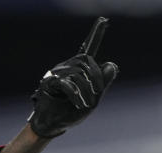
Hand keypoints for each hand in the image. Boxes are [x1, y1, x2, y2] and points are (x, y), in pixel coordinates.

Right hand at [28, 17, 118, 137]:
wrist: (54, 124)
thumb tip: (112, 65)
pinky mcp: (50, 81)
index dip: (96, 33)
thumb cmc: (72, 111)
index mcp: (80, 68)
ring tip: (85, 104)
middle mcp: (68, 66)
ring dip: (87, 92)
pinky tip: (78, 104)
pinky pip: (67, 84)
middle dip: (97, 79)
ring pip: (79, 74)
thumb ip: (103, 83)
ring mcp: (58, 72)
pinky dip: (76, 96)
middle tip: (96, 96)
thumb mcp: (93, 99)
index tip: (104, 20)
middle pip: (88, 62)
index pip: (89, 48)